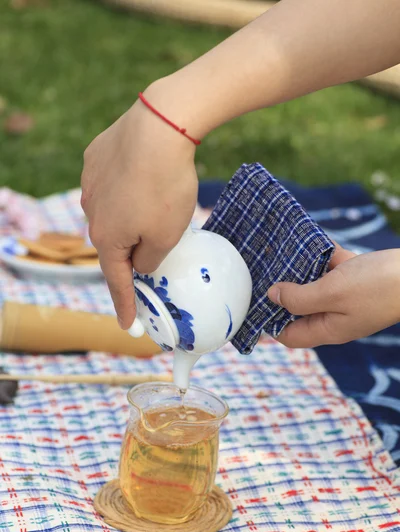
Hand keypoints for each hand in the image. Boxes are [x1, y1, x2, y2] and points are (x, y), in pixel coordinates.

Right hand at [81, 86, 197, 328]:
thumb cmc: (166, 187)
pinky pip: (112, 183)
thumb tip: (138, 261)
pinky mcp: (95, 158)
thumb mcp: (166, 237)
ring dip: (131, 216)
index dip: (125, 304)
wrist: (159, 127)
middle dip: (132, 252)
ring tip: (156, 204)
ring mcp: (90, 183)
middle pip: (114, 244)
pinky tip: (143, 179)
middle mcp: (90, 213)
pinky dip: (127, 189)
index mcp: (106, 238)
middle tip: (153, 252)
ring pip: (113, 212)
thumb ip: (149, 260)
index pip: (117, 280)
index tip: (129, 325)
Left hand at [268, 248, 399, 347]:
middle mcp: (334, 315)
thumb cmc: (378, 286)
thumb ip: (299, 298)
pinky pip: (331, 266)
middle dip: (280, 292)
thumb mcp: (331, 293)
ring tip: (276, 253)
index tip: (252, 303)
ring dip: (298, 270)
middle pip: (298, 308)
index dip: (269, 322)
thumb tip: (272, 297)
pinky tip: (306, 237)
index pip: (288, 335)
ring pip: (313, 285)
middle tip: (260, 272)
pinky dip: (319, 255)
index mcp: (327, 328)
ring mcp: (347, 296)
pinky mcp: (358, 276)